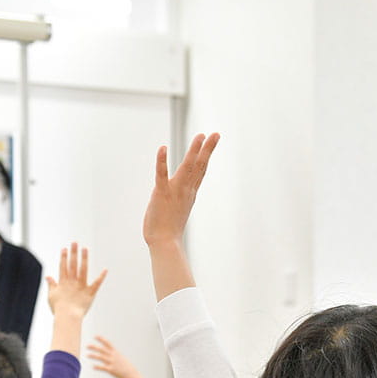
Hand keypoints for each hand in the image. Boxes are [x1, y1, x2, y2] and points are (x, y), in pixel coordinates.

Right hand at [46, 242, 106, 319]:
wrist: (67, 317)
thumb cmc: (59, 308)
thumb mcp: (51, 295)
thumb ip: (51, 284)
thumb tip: (48, 276)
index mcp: (63, 282)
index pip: (63, 267)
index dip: (64, 257)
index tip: (65, 248)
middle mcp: (72, 282)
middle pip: (73, 265)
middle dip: (74, 253)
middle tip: (75, 243)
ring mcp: (82, 286)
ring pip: (83, 270)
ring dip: (84, 258)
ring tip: (85, 249)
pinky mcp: (90, 293)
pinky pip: (96, 284)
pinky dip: (101, 277)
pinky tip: (105, 270)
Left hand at [86, 336, 147, 377]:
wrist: (130, 374)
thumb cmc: (125, 366)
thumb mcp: (120, 358)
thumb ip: (114, 355)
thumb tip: (109, 352)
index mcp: (115, 352)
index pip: (107, 343)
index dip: (101, 339)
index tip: (95, 336)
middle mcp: (113, 356)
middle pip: (102, 349)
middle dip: (94, 347)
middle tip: (87, 346)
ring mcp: (112, 362)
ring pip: (101, 357)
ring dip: (93, 356)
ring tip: (87, 355)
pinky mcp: (111, 369)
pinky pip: (103, 367)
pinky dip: (97, 367)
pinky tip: (93, 366)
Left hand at [143, 133, 219, 247]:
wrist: (164, 243)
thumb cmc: (168, 231)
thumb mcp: (177, 210)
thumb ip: (179, 200)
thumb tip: (181, 197)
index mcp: (189, 193)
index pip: (200, 170)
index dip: (206, 153)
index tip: (212, 139)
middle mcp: (185, 190)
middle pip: (200, 166)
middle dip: (207, 149)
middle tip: (215, 133)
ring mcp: (175, 191)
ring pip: (187, 167)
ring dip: (194, 151)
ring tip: (200, 136)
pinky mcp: (161, 193)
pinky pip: (162, 175)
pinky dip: (162, 161)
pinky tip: (162, 148)